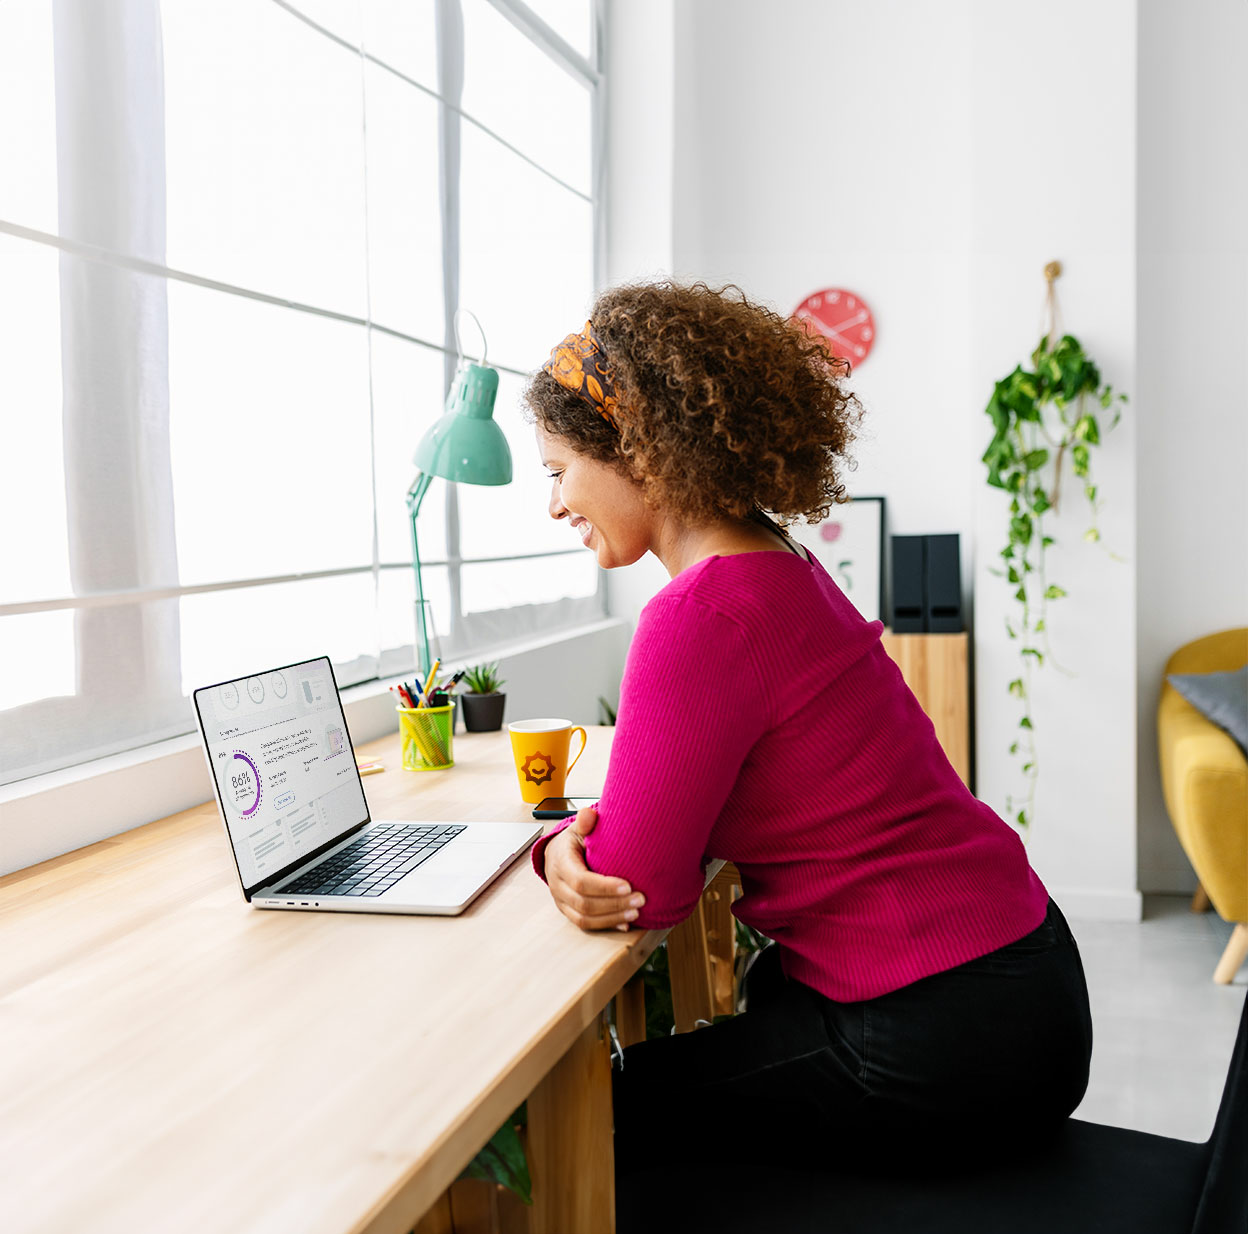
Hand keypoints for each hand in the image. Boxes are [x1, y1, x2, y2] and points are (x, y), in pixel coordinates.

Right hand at [544, 807, 644, 931]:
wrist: (555, 855)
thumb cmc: (572, 841)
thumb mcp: (578, 828)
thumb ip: (585, 822)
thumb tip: (589, 814)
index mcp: (560, 863)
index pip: (580, 881)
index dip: (605, 886)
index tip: (628, 885)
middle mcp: (558, 885)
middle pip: (584, 903)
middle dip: (614, 904)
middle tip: (640, 899)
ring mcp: (561, 901)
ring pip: (584, 918)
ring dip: (612, 918)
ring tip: (636, 912)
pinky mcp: (568, 912)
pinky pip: (585, 925)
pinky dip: (606, 925)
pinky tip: (625, 923)